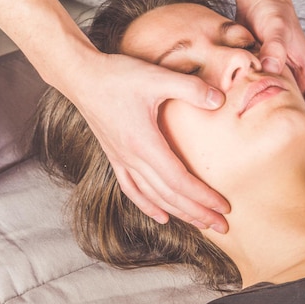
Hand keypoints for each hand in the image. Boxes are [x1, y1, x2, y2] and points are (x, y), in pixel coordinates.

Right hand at [70, 52, 229, 232]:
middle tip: (222, 226)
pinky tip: (161, 216)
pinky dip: (147, 206)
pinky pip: (131, 189)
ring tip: (200, 224)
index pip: (179, 180)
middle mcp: (131, 158)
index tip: (224, 206)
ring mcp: (121, 159)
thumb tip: (221, 100)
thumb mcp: (156, 77)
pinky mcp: (114, 156)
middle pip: (169, 196)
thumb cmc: (117, 76)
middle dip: (197, 213)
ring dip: (178, 213)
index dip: (203, 197)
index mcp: (144, 144)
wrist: (80, 77)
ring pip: (152, 197)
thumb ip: (191, 88)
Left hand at [241, 0, 304, 169]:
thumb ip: (274, 45)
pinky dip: (264, 122)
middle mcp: (297, 80)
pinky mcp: (264, 77)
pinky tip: (252, 137)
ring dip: (285, 136)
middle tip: (298, 173)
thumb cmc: (270, 11)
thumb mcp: (273, 27)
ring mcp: (281, 80)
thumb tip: (272, 67)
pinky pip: (266, 105)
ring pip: (286, 115)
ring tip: (276, 162)